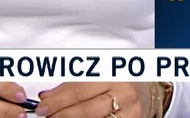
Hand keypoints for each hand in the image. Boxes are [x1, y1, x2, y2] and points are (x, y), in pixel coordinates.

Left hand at [34, 82, 150, 117]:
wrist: (146, 90)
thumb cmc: (117, 79)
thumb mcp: (95, 75)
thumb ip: (70, 85)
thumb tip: (46, 96)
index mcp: (111, 74)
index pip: (79, 90)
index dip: (58, 100)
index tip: (42, 106)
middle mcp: (123, 93)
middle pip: (86, 109)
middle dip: (62, 114)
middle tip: (46, 116)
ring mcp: (131, 112)